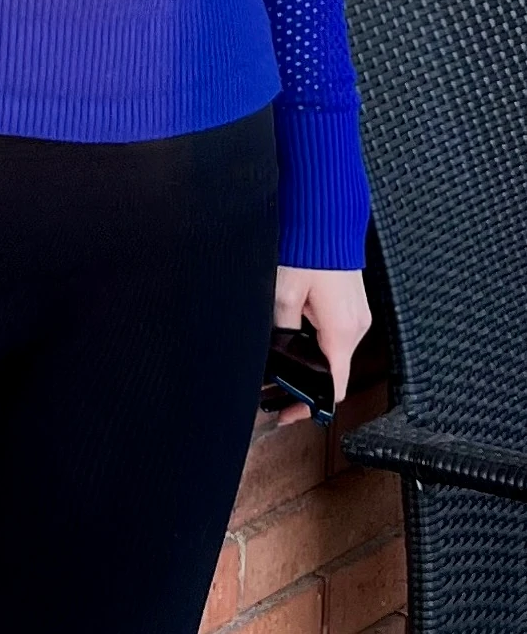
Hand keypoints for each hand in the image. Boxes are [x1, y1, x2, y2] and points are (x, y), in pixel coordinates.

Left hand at [271, 265, 372, 426]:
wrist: (327, 220)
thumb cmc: (309, 250)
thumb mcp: (283, 295)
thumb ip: (282, 329)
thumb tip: (276, 352)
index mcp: (341, 331)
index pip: (334, 386)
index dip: (311, 405)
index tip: (290, 413)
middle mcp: (356, 327)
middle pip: (334, 370)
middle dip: (306, 382)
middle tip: (275, 387)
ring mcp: (358, 315)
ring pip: (334, 351)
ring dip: (313, 359)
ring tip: (282, 360)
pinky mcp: (354, 304)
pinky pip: (337, 333)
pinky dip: (320, 341)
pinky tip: (299, 335)